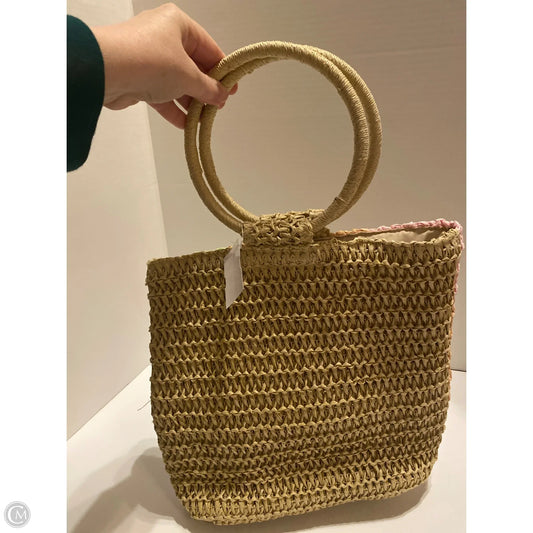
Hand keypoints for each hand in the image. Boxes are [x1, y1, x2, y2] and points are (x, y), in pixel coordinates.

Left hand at [91, 3, 235, 127]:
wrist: (106, 71)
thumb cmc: (151, 61)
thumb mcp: (188, 76)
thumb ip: (209, 88)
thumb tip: (222, 96)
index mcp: (178, 25)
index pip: (208, 48)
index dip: (222, 70)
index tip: (231, 89)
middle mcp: (163, 37)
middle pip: (193, 66)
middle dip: (205, 89)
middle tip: (218, 106)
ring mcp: (149, 58)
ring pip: (177, 82)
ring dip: (190, 102)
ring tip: (203, 118)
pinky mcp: (138, 78)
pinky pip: (162, 94)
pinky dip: (174, 109)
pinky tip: (186, 124)